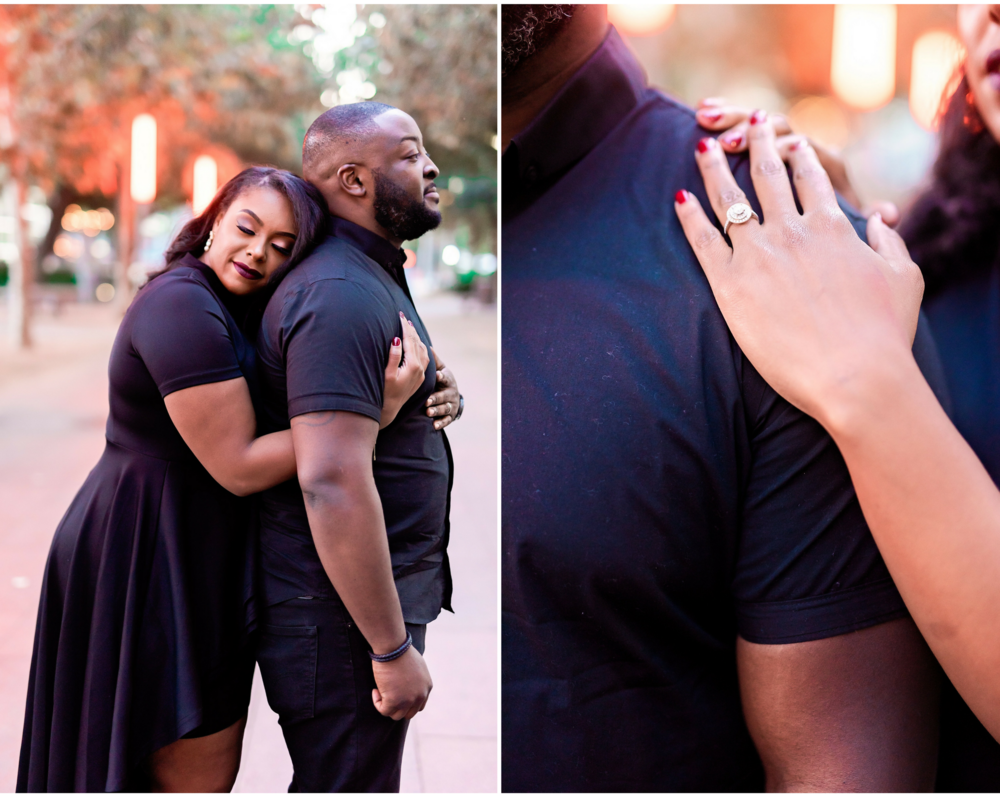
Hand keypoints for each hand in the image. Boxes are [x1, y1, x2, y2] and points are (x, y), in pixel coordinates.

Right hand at [371, 645, 432, 719]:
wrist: (394, 648)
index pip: (419, 705)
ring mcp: (408, 700)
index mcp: (427, 687)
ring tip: (381, 691)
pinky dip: (377, 703)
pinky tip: (375, 690)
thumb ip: (416, 678)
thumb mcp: (417, 665)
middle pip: (409, 713)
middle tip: (388, 694)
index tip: (396, 692)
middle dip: (398, 707)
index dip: (406, 702)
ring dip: (387, 706)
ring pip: (396, 715)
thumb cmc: (402, 651)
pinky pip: (384, 710)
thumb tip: (407, 685)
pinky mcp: (394, 701)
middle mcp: (420, 696)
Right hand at [380, 313, 429, 428]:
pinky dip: (420, 347)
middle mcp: (420, 369)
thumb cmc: (385, 393)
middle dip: (411, 330)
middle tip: (404, 317)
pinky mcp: (420, 378)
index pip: (409, 340)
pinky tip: (416, 344)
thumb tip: (397, 339)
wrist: (390, 410)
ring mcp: (421, 374)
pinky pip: (424, 357)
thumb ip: (394, 356)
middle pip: (417, 343)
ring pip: (423, 350)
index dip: (404, 327)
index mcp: (412, 365)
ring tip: (410, 328)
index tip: (400, 316)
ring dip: (417, 338)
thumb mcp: (387, 374)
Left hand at [425, 347, 460, 429]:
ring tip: (428, 412)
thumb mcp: (441, 369)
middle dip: (436, 398)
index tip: (437, 375)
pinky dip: (441, 423)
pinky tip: (434, 425)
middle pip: (444, 396)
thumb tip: (426, 346)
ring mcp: (451, 405)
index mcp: (448, 380)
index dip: (442, 377)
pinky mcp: (449, 416)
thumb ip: (434, 360)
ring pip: (445, 408)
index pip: (446, 378)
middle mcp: (451, 393)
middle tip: (427, 401)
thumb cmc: (442, 379)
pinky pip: (446, 421)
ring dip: (437, 410)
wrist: (452, 396)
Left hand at [673, 115, 923, 428]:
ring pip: (728, 199)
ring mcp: (757, 255)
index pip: (809, 175)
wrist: (855, 376)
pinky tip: (678, 198)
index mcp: (832, 225)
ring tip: (701, 146)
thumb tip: (881, 221)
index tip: (786, 136)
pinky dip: (688, 216)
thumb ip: (889, 242)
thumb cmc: (884, 334)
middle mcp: (791, 230)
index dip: (796, 151)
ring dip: (714, 168)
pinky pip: (702, 240)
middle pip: (767, 174)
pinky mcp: (730, 285)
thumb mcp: (904, 277)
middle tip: (745, 123)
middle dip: (756, 142)